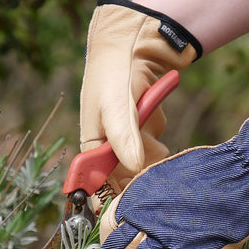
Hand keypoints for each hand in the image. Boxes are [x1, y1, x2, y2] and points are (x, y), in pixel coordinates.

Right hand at [80, 0, 201, 204]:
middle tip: (145, 141)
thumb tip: (134, 169)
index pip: (98, 189)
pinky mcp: (144, 138)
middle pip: (128, 182)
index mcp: (91, 150)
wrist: (133, 47)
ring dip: (152, 149)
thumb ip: (123, 138)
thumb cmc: (113, 75)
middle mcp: (108, 153)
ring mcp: (128, 146)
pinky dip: (158, 137)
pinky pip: (157, 152)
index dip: (113, 200)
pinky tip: (153, 117)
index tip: (130, 202)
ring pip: (146, 168)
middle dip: (141, 167)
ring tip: (147, 121)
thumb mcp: (115, 106)